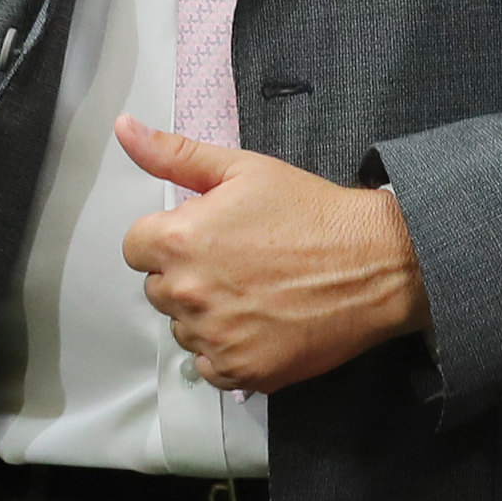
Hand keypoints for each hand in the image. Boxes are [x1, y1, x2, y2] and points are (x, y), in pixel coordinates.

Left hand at [115, 118, 422, 393]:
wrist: (378, 263)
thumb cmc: (313, 213)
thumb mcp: (244, 170)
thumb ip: (174, 154)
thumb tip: (123, 128)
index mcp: (179, 240)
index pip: (136, 249)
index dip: (171, 240)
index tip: (208, 238)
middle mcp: (188, 293)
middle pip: (159, 290)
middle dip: (189, 277)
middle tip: (240, 264)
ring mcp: (214, 337)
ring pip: (184, 329)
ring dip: (208, 316)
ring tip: (257, 295)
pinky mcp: (241, 371)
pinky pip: (210, 367)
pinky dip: (230, 351)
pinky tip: (263, 325)